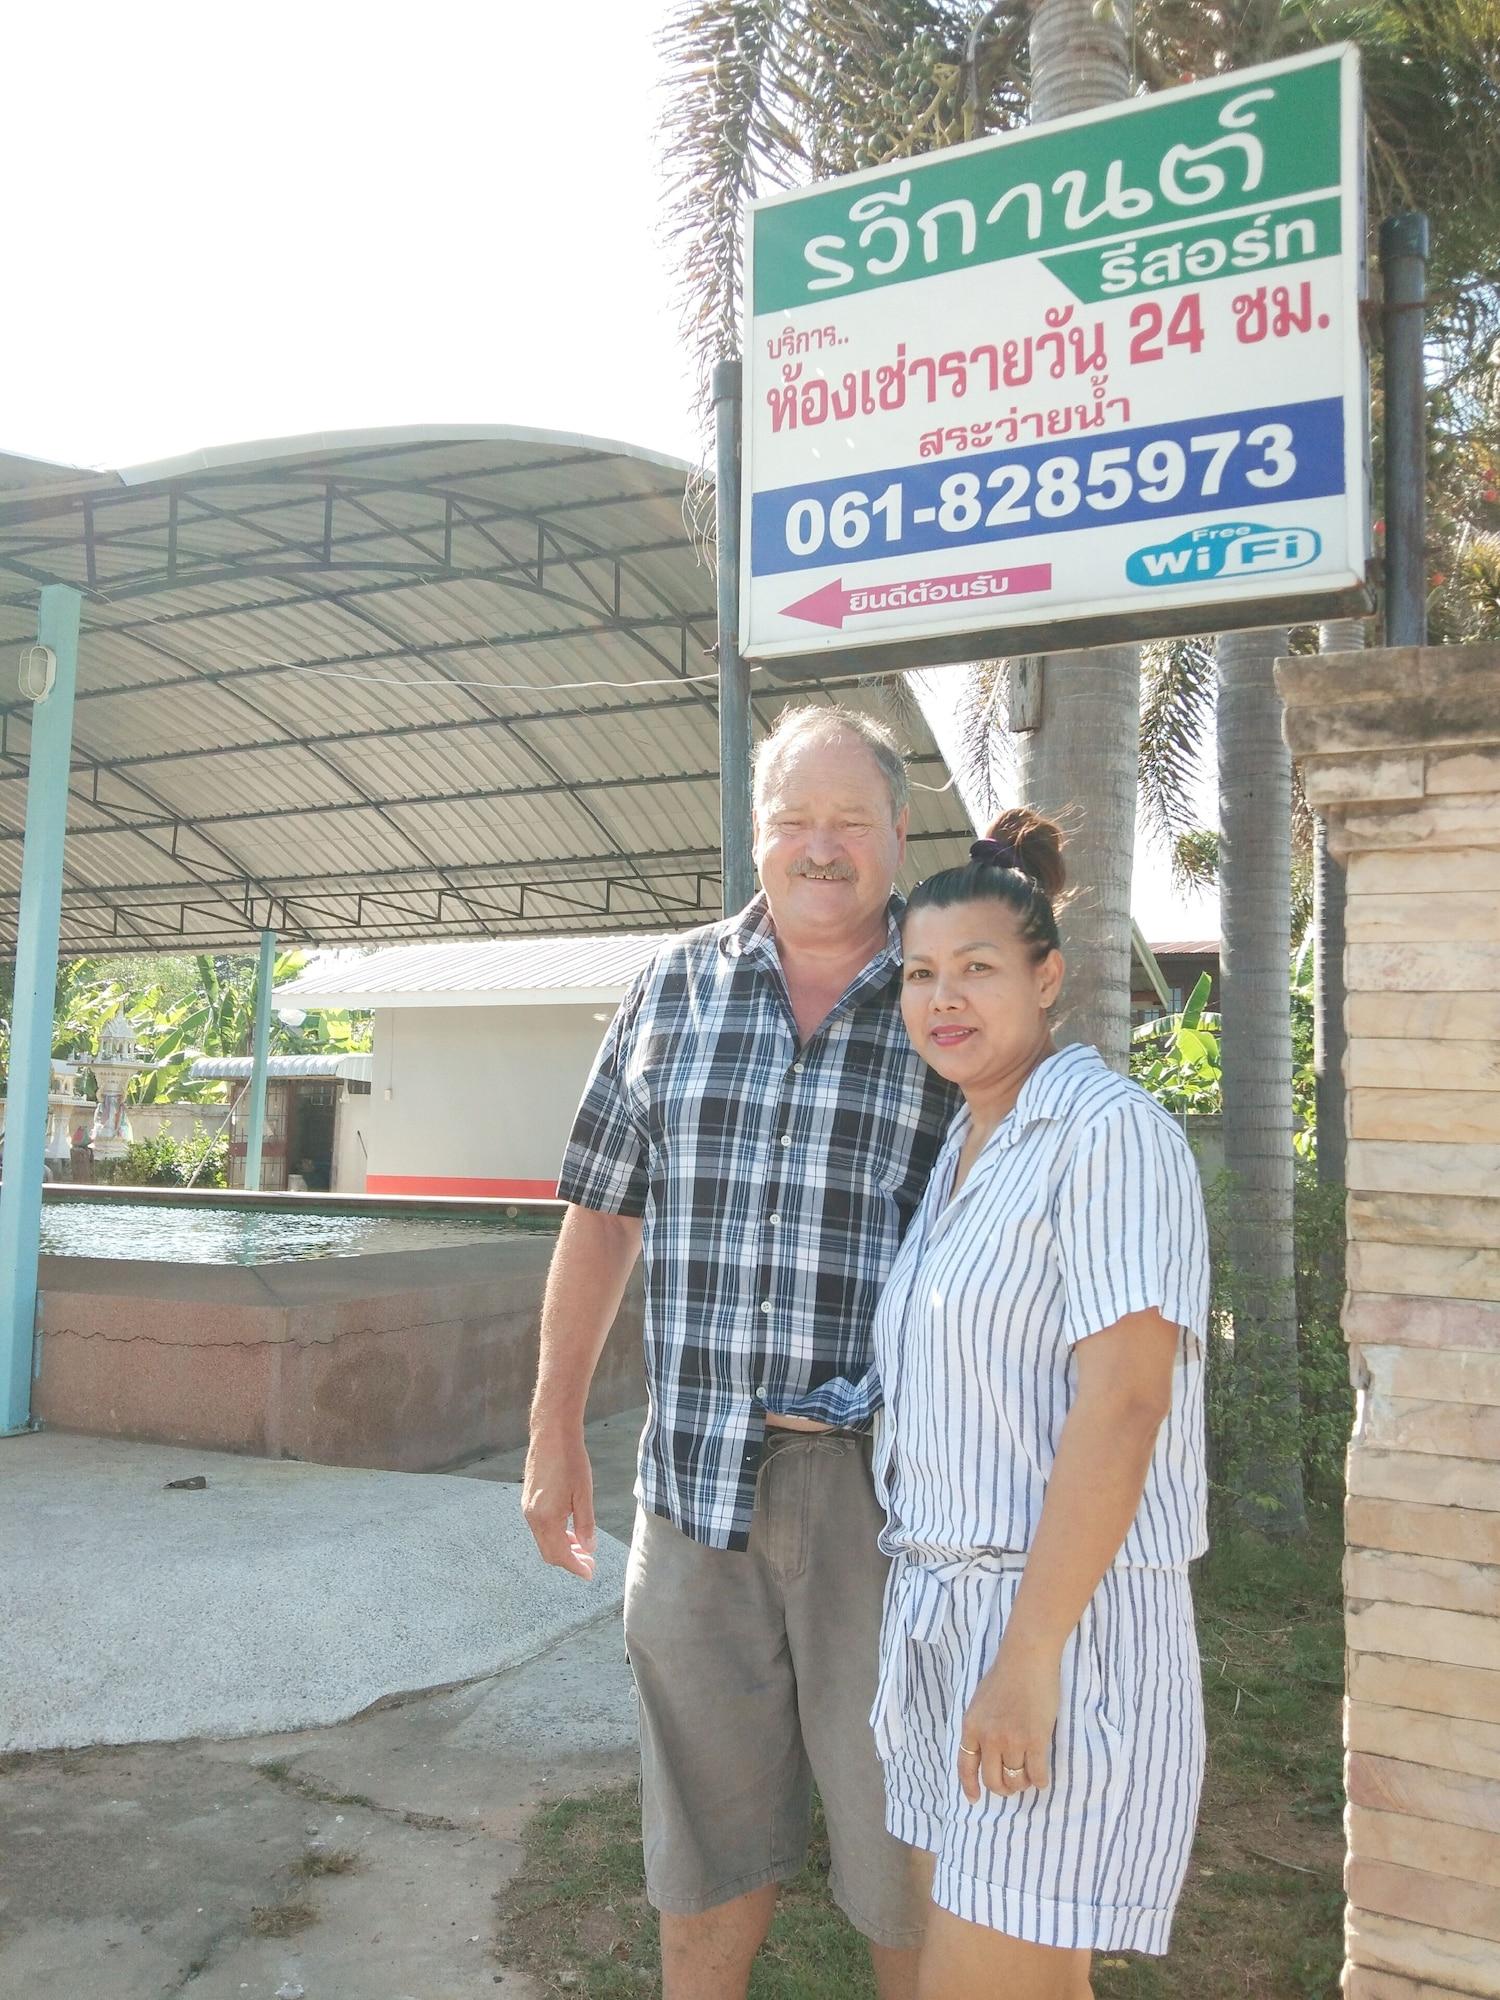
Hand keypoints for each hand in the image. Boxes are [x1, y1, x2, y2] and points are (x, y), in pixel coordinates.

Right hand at [521, 1427, 596, 1579]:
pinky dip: (556, 1534)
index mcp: (545, 1518)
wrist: (552, 1433)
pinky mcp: (528, 1499)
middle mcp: (531, 1516)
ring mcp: (527, 1508)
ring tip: (584, 1548)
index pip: (559, 1555)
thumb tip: (589, 1548)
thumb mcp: (584, 1494)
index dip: (575, 1567)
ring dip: (563, 1547)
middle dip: (569, 1560)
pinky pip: (541, 1527)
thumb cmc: (571, 1460)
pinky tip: (571, 1529)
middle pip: (549, 1552)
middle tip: (590, 1563)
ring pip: (544, 1539)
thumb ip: (585, 1524)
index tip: (590, 1573)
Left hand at [956, 1638, 1061, 1801]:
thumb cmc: (1005, 1675)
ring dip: (1023, 1783)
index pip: (965, 1766)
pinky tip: (1042, 1776)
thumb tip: (985, 1754)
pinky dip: (1040, 1780)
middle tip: (1012, 1784)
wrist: (1027, 1657)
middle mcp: (988, 1737)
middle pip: (993, 1780)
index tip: (975, 1799)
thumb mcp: (980, 1702)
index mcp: (971, 1726)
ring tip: (1028, 1775)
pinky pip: (1037, 1774)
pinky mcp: (1035, 1740)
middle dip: (1003, 1788)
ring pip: (1016, 1780)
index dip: (970, 1787)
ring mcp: (1012, 1740)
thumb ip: (980, 1728)